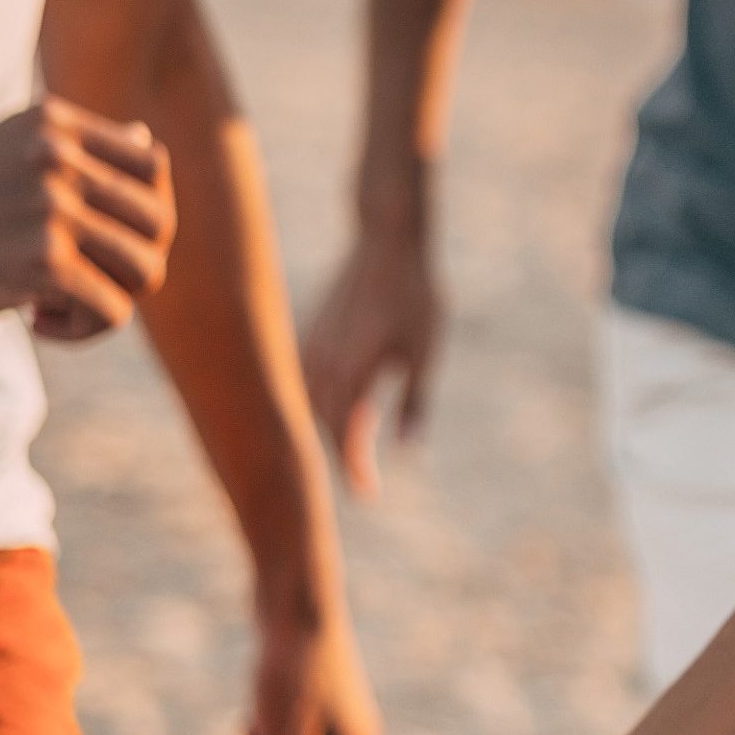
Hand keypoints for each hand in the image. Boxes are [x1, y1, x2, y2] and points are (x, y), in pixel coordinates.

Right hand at [0, 100, 173, 340]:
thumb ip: (70, 148)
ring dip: (108, 300)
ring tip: (54, 305)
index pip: (153, 165)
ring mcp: (53, 206)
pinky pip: (114, 310)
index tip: (93, 241)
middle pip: (159, 223)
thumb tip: (145, 137)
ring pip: (147, 270)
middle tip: (76, 282)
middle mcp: (60, 156)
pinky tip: (34, 322)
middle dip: (127, 264)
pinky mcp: (44, 261)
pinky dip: (83, 330)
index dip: (140, 213)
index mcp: (54, 123)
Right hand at [301, 227, 441, 494]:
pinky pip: (308, 381)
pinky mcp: (312, 332)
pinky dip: (321, 403)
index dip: (354, 467)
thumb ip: (415, 403)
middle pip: (325, 424)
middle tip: (363, 482)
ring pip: (312, 403)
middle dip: (342, 455)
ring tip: (352, 452)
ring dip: (329, 429)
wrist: (389, 241)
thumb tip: (408, 451)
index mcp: (352, 370)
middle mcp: (323, 362)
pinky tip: (336, 412)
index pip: (345, 434)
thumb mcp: (425, 352)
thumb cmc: (416, 296)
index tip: (367, 493)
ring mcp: (313, 345)